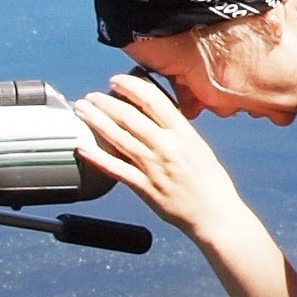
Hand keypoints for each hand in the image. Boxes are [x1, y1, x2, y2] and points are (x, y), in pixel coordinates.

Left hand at [75, 73, 252, 241]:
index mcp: (183, 133)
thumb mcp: (199, 147)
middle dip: (105, 102)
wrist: (215, 215)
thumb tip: (157, 113)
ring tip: (82, 111)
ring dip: (96, 121)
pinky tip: (82, 147)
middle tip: (90, 96)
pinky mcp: (145, 187)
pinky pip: (115, 168)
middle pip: (129, 116)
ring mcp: (154, 167)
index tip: (116, 81)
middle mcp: (167, 146)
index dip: (130, 86)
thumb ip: (177, 130)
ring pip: (119, 138)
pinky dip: (96, 157)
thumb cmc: (211, 183)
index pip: (153, 100)